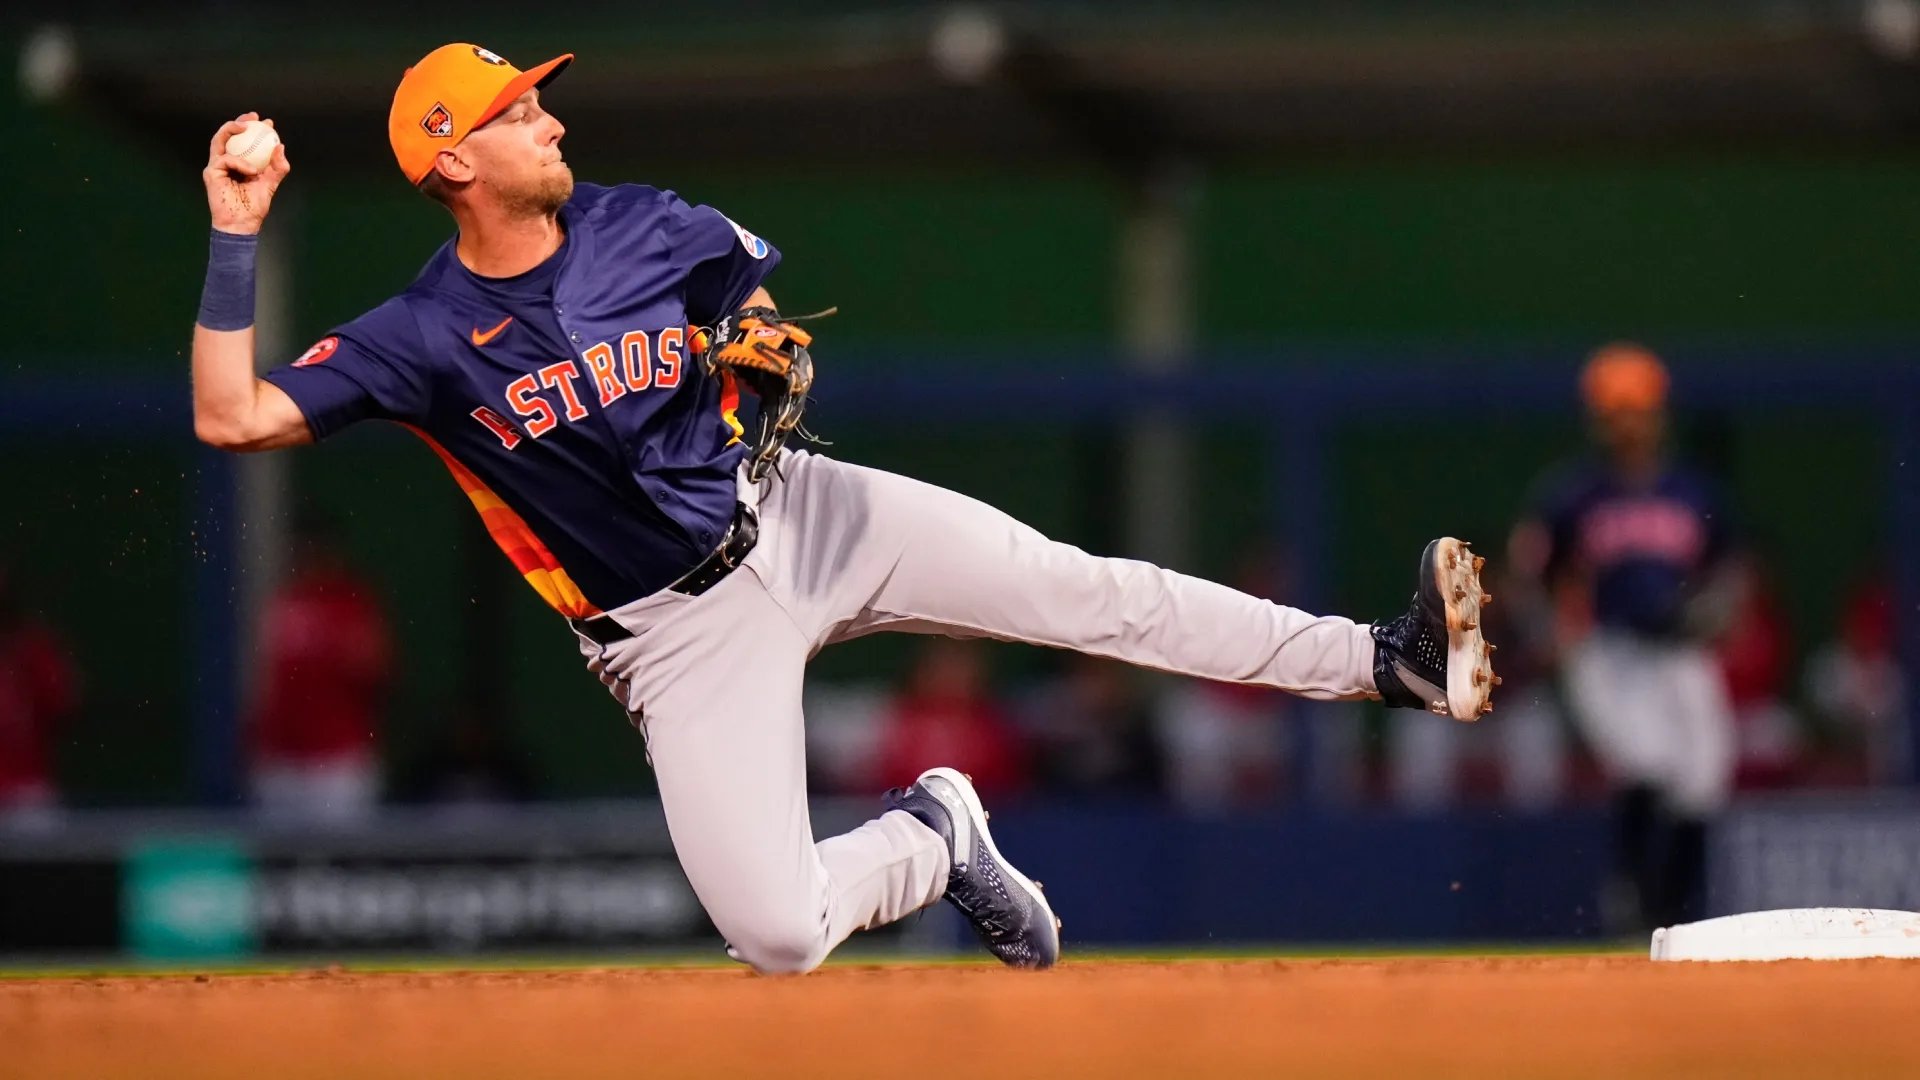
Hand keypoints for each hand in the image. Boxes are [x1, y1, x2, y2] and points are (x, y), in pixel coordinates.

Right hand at [203, 113, 290, 235]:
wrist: (242, 224)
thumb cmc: (254, 206)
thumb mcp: (270, 183)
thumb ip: (277, 167)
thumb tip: (280, 147)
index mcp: (240, 163)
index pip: (244, 142)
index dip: (254, 129)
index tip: (268, 123)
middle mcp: (226, 162)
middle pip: (228, 135)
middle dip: (239, 121)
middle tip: (254, 117)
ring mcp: (217, 166)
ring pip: (220, 140)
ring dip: (232, 129)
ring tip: (246, 127)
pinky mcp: (211, 172)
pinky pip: (225, 158)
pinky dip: (240, 162)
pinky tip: (252, 170)